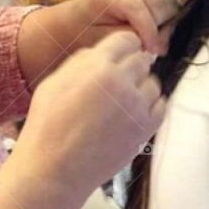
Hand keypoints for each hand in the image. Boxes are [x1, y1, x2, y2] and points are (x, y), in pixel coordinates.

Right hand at [16, 30, 165, 196]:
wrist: (55, 168)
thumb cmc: (48, 127)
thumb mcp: (55, 82)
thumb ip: (81, 62)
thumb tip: (100, 53)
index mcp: (98, 66)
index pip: (128, 39)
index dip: (124, 47)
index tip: (120, 56)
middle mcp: (122, 82)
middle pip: (142, 60)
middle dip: (132, 67)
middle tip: (118, 82)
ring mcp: (137, 106)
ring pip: (154, 84)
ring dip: (142, 88)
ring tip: (123, 102)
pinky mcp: (145, 129)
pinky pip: (161, 107)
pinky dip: (151, 107)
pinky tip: (133, 114)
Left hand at [79, 0, 181, 55]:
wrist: (88, 19)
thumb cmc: (92, 30)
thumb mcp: (104, 39)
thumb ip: (128, 37)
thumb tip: (153, 42)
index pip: (136, 7)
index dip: (148, 30)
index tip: (153, 48)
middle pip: (157, 1)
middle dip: (160, 26)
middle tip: (155, 46)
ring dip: (167, 21)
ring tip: (156, 37)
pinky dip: (170, 14)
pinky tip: (160, 27)